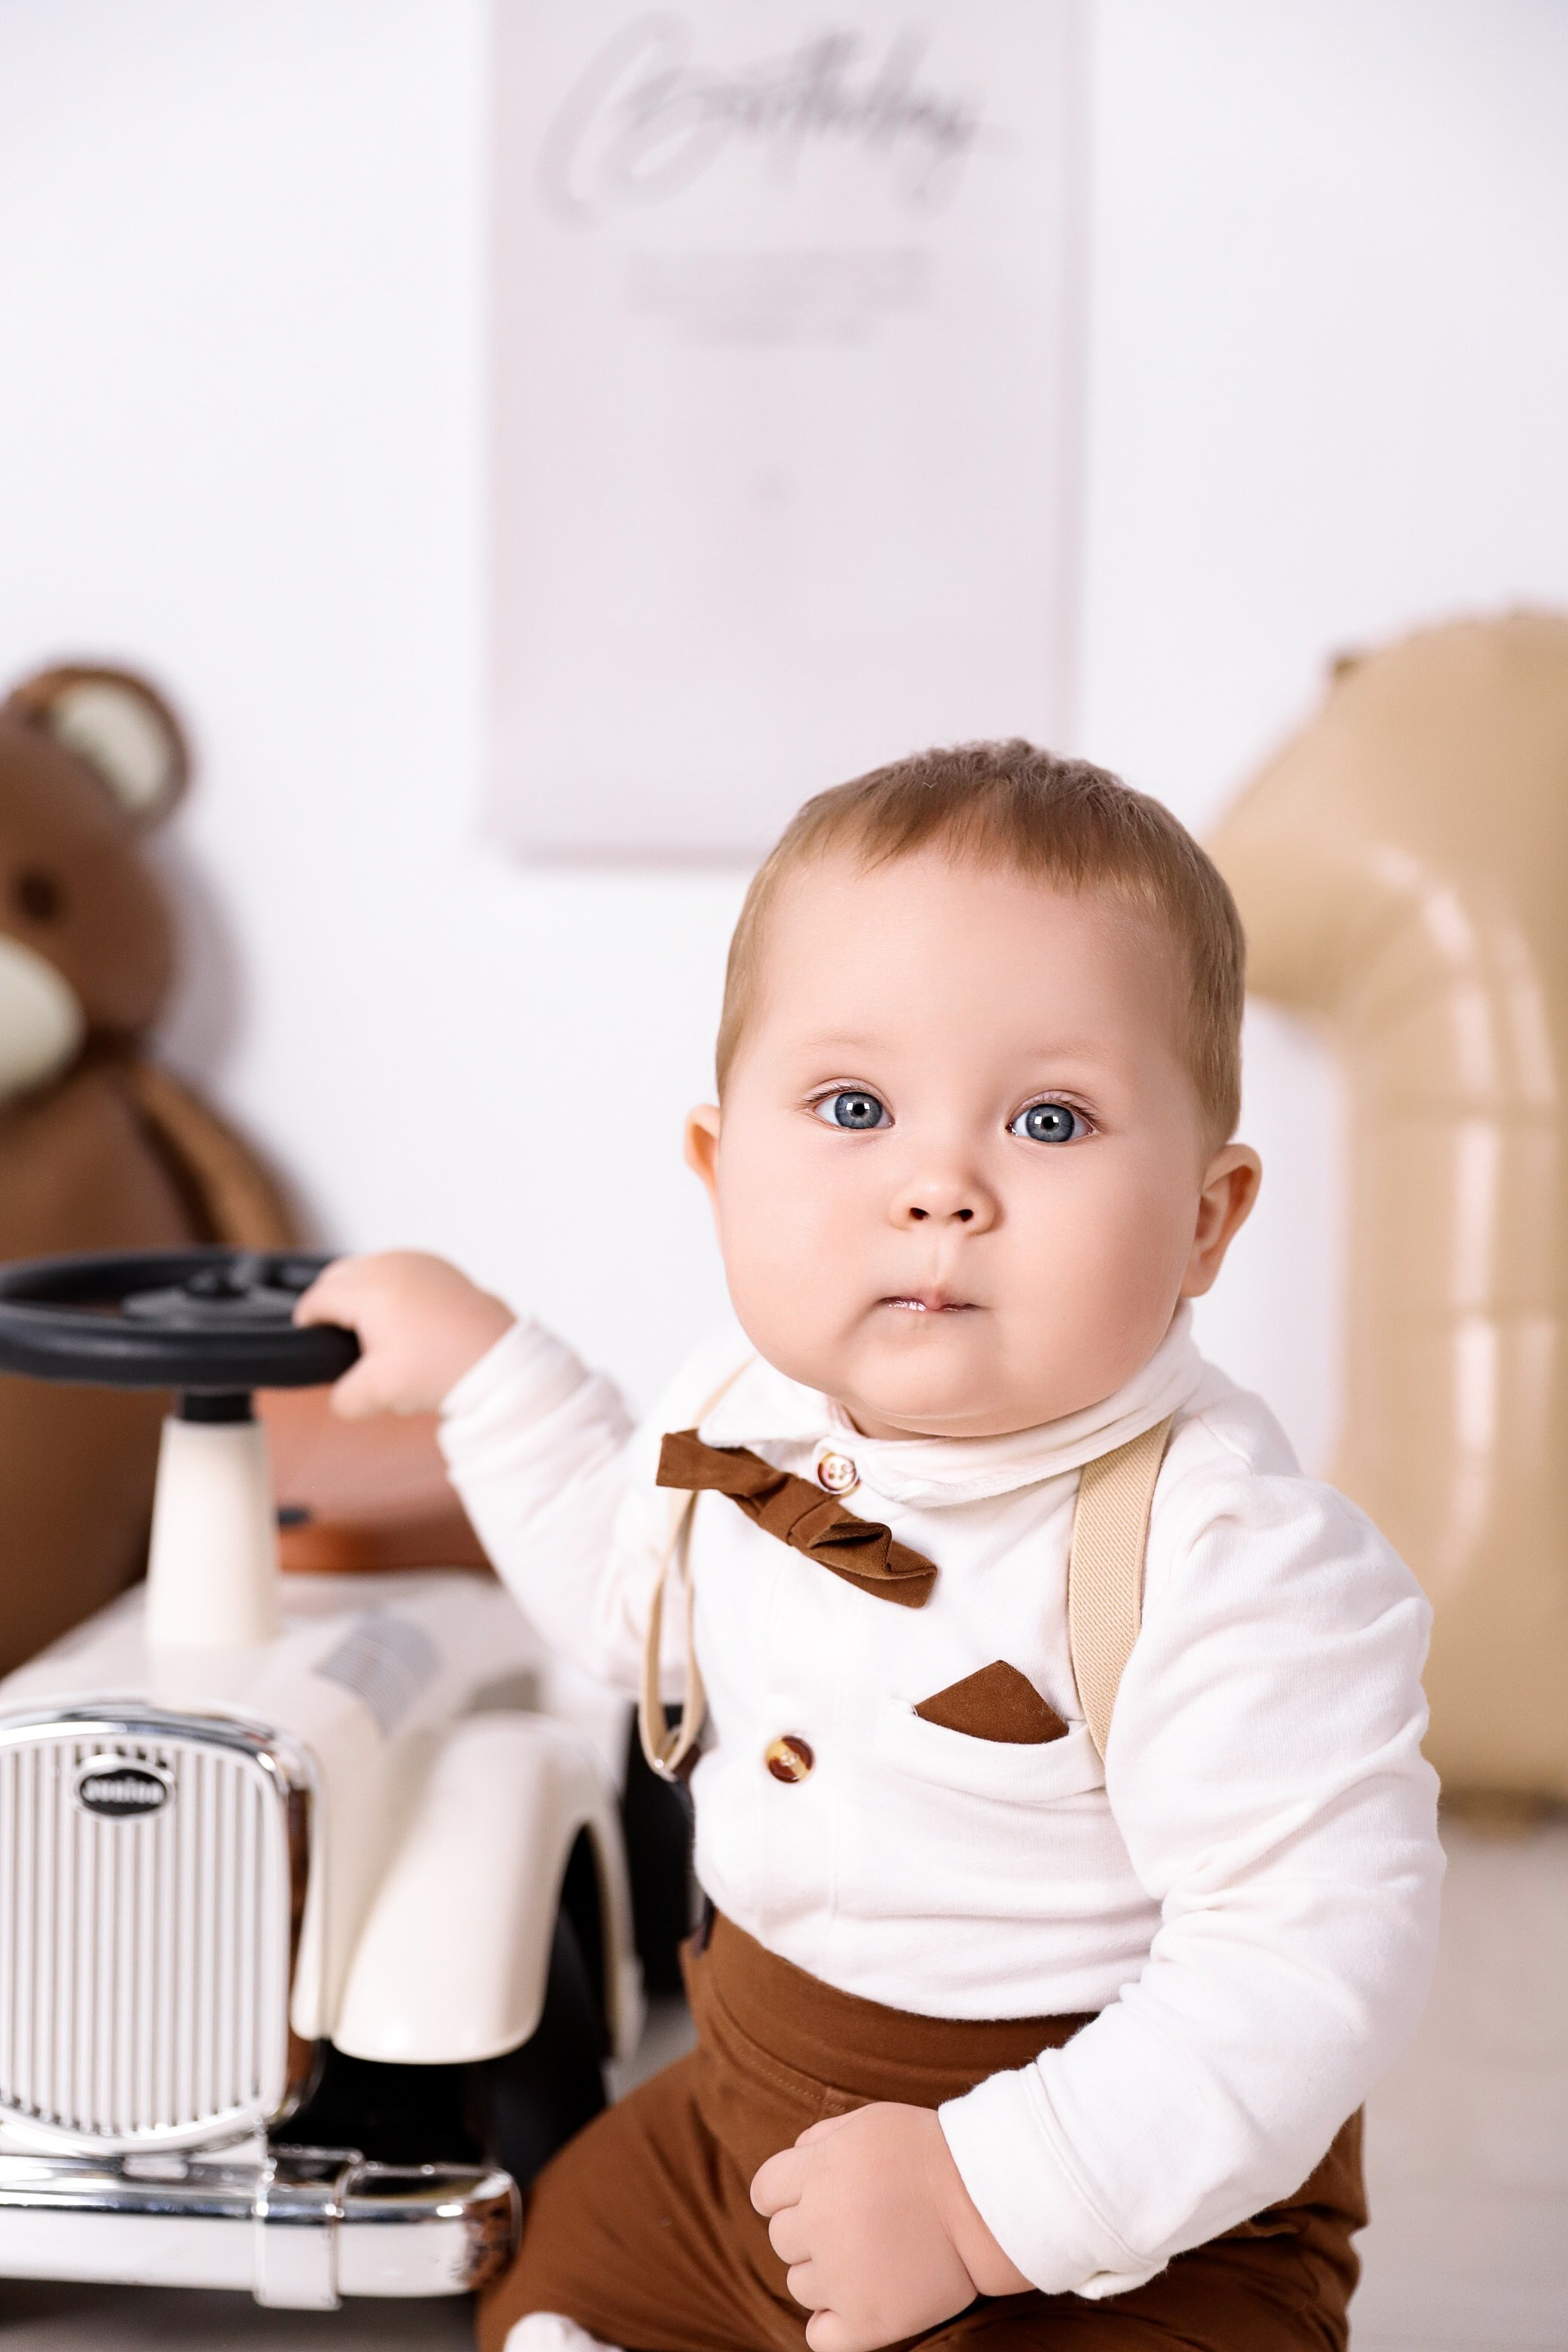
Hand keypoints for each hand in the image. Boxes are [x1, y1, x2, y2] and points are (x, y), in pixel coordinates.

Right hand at [293, 1250, 513, 1418]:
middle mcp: (391, 1265)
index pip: (318, 1298)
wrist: (498, 1363)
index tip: (306, 1339)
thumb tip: (339, 1396)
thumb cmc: (440, 1370)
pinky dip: (388, 1285)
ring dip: (357, 1290)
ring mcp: (418, 1261)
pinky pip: (398, 1268)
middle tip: (330, 1333)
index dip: (305, 1322)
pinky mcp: (440, 1267)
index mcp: (369, 1289)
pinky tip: (397, 1317)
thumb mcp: (378, 1394)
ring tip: (363, 1326)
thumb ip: (344, 1398)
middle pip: (338, 1275)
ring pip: (369, 1267)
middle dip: (328, 1301)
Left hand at [750, 2102, 1029, 2351]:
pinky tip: (855, 2301)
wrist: (987, 2200)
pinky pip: (819, 2336)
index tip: (813, 2194)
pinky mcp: (868, 2322)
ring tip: (869, 2255)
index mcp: (819, 2172)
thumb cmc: (929, 2154)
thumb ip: (818, 2140)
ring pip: (799, 2284)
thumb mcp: (868, 2123)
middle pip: (781, 2238)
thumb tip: (791, 2167)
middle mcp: (822, 2224)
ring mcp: (843, 2278)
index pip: (764, 2192)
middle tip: (853, 2223)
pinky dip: (830, 2324)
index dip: (785, 2193)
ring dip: (824, 2273)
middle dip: (809, 2229)